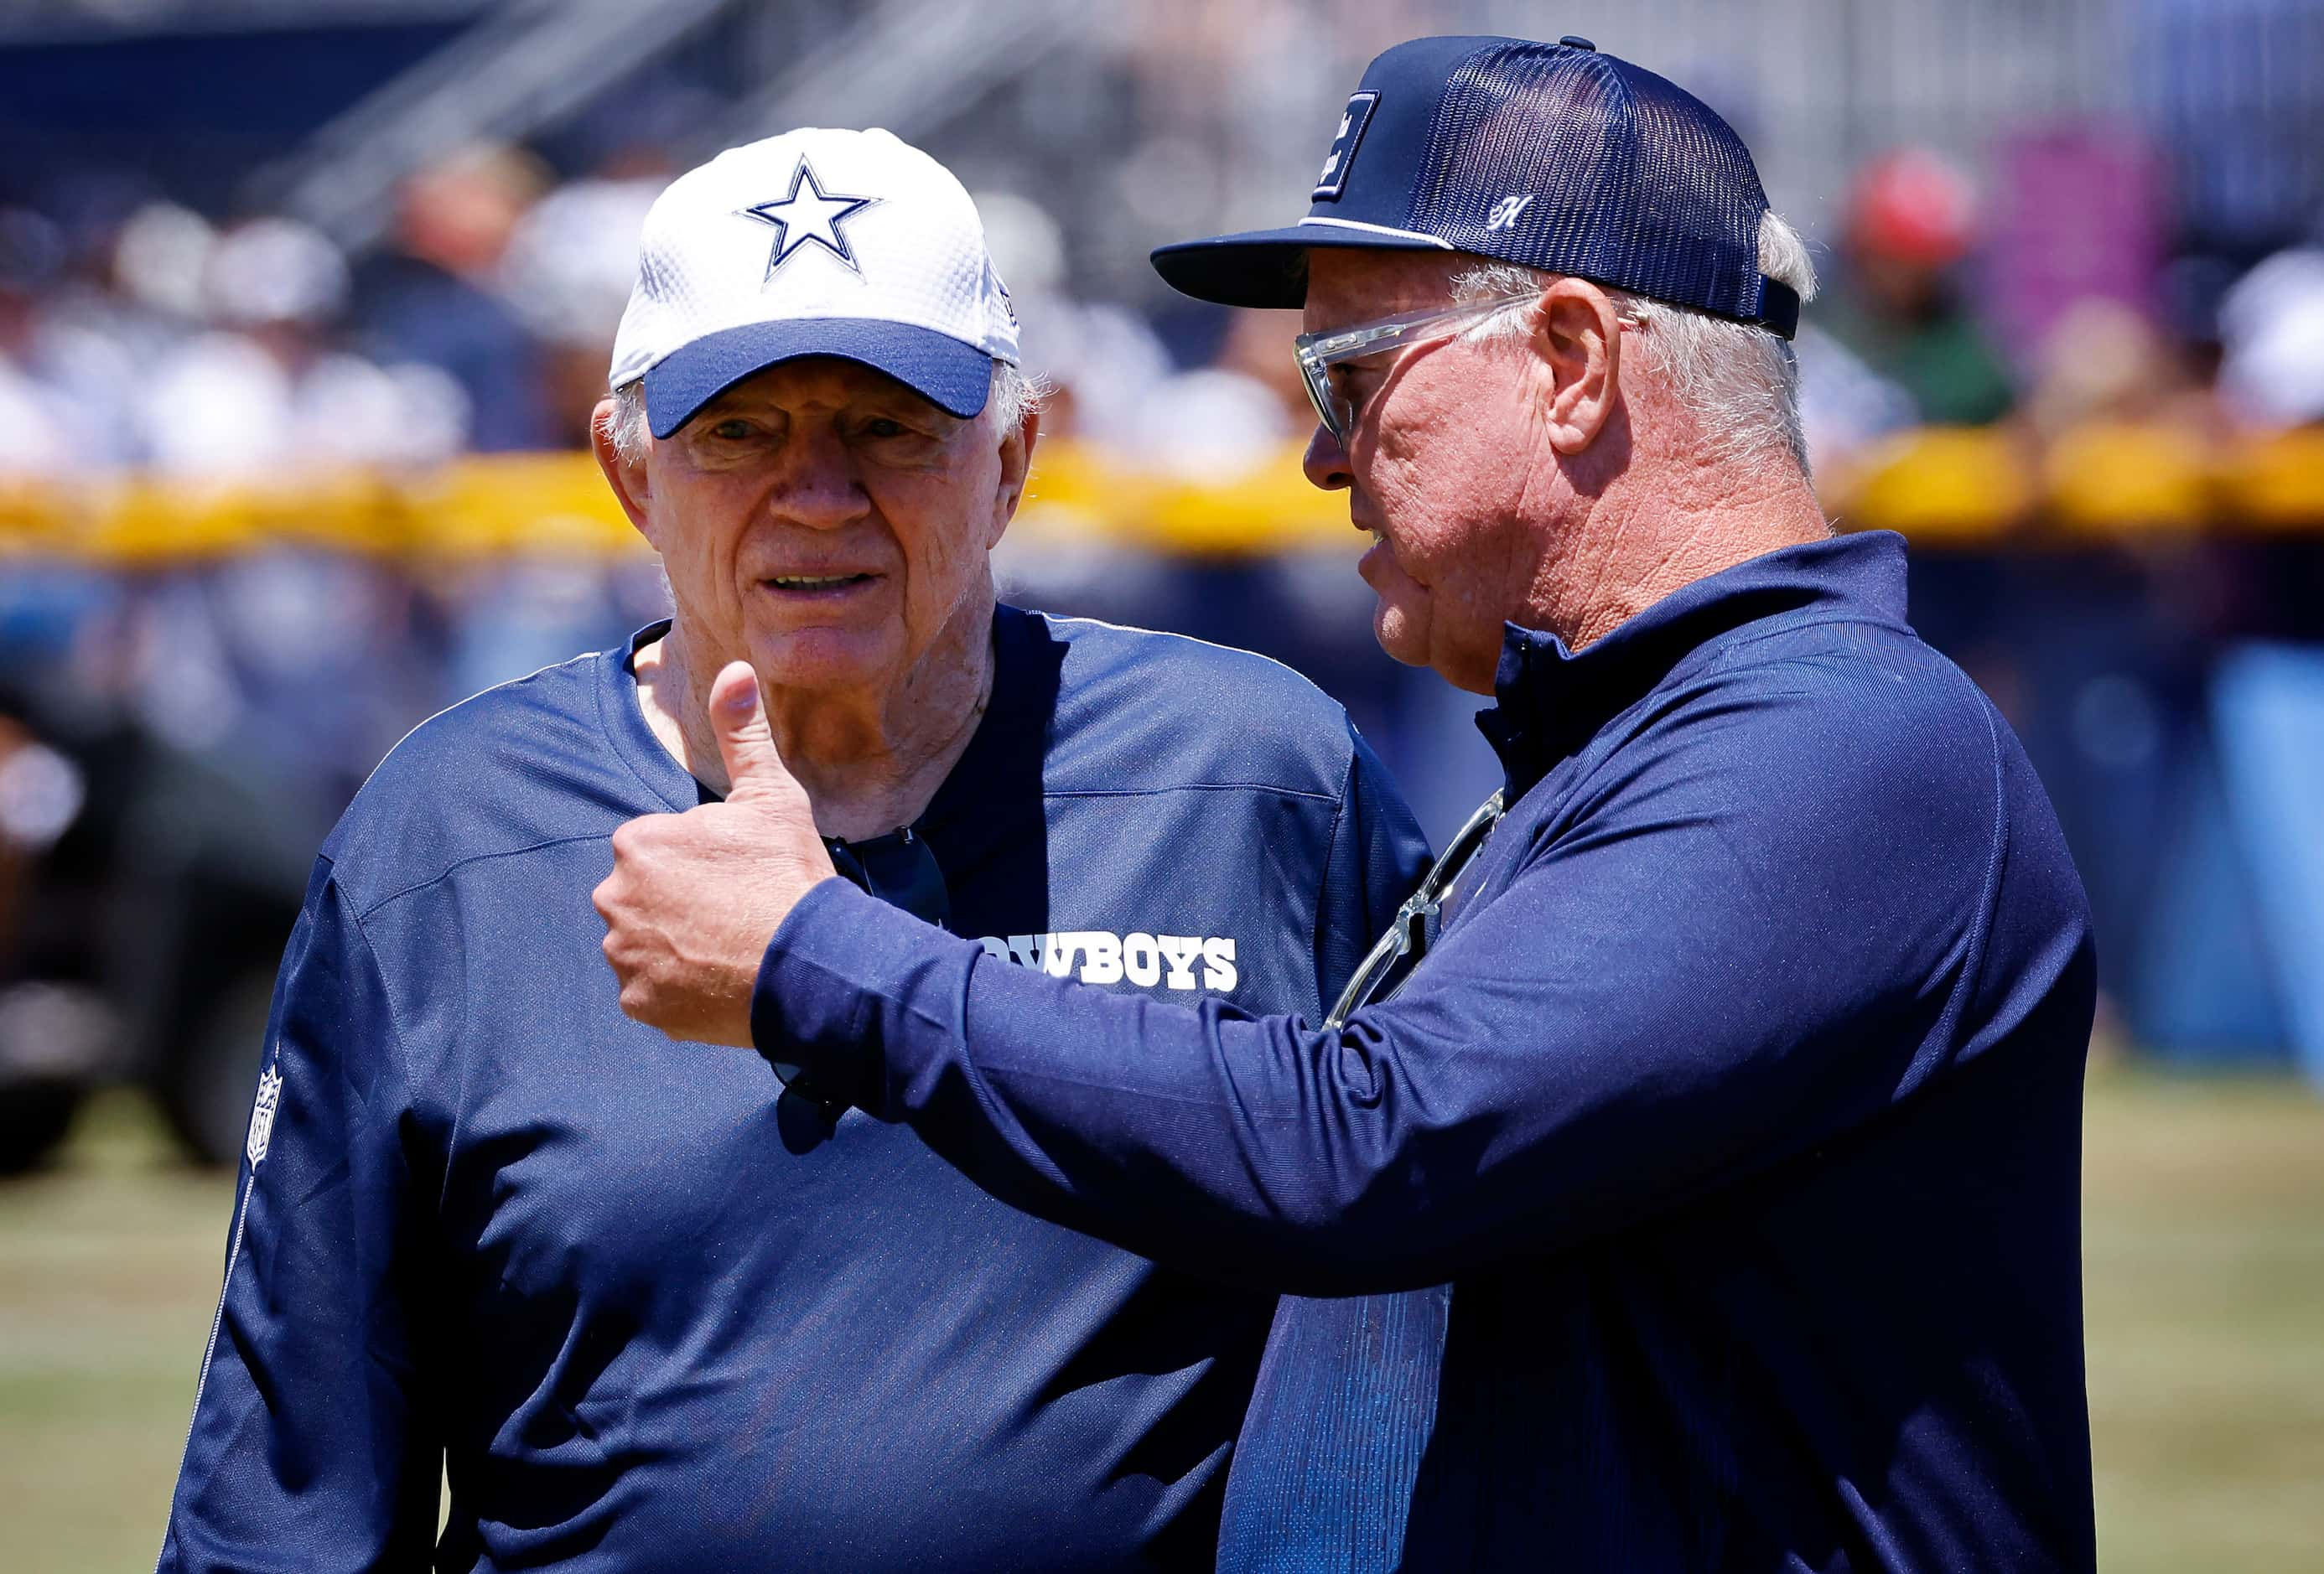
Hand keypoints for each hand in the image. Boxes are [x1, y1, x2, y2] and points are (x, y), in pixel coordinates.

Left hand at [595, 661, 836, 1044]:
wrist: (808, 966)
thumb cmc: (789, 876)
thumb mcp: (771, 796)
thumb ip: (743, 733)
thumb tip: (734, 669)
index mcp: (638, 842)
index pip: (660, 850)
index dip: (704, 861)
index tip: (740, 875)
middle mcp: (614, 898)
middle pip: (646, 896)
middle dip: (682, 903)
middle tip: (739, 913)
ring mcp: (624, 956)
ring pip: (646, 943)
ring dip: (678, 946)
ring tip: (733, 949)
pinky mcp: (640, 1005)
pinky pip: (653, 992)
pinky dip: (680, 990)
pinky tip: (723, 981)